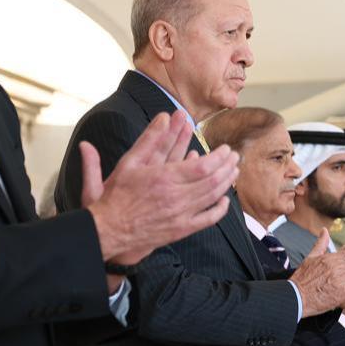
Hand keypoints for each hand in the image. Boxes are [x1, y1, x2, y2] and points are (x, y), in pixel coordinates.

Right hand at [84, 112, 238, 269]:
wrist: (109, 229)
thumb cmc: (117, 195)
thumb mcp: (129, 162)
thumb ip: (148, 139)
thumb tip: (163, 116)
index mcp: (165, 178)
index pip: (204, 166)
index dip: (219, 156)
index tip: (225, 149)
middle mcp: (176, 197)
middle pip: (213, 180)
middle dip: (228, 166)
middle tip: (235, 157)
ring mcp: (181, 215)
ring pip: (213, 197)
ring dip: (227, 183)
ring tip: (234, 171)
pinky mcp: (181, 229)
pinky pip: (208, 219)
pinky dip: (220, 209)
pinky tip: (224, 200)